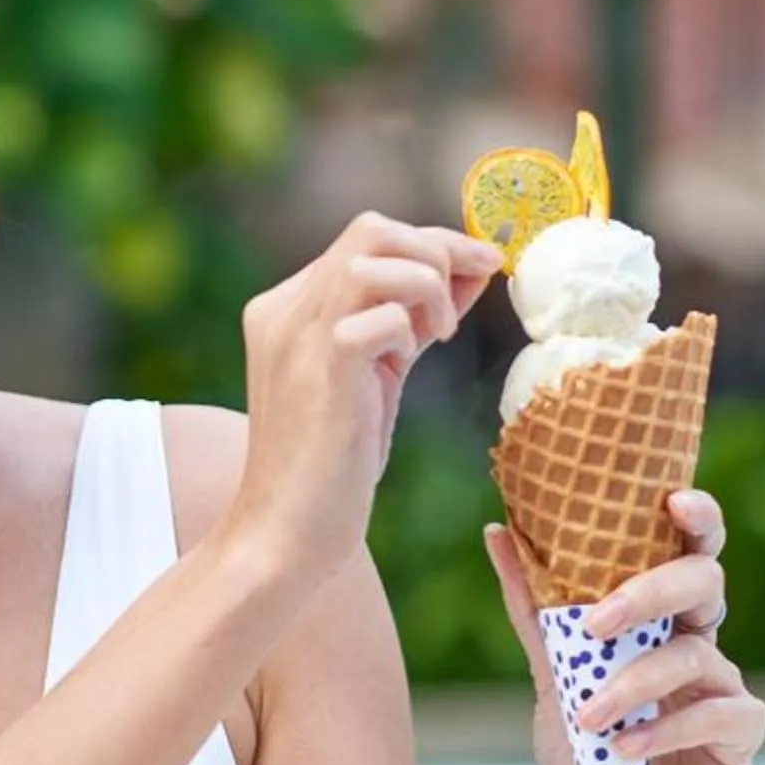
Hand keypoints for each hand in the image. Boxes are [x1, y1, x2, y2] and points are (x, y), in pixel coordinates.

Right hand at [226, 213, 500, 575]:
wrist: (282, 535)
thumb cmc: (331, 464)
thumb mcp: (375, 374)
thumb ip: (410, 321)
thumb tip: (470, 269)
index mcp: (288, 306)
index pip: (368, 236)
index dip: (433, 242)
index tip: (481, 264)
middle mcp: (284, 309)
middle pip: (371, 228)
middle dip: (437, 250)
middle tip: (469, 293)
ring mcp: (297, 336)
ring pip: (374, 256)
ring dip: (428, 285)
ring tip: (439, 335)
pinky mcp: (321, 370)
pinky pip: (379, 314)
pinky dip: (411, 325)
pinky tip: (415, 359)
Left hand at [484, 489, 764, 764]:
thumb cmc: (580, 739)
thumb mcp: (550, 669)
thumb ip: (531, 605)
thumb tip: (496, 528)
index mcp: (660, 610)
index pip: (686, 546)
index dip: (695, 516)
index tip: (673, 499)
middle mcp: (699, 635)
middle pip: (703, 582)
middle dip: (651, 594)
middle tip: (595, 624)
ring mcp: (725, 682)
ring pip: (696, 655)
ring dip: (635, 684)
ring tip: (590, 717)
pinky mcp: (741, 731)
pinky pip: (719, 713)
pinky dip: (666, 729)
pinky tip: (627, 750)